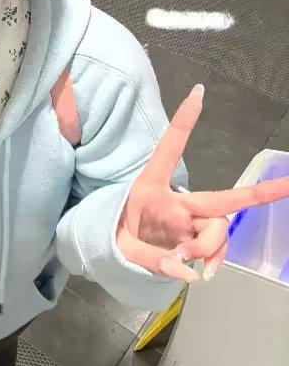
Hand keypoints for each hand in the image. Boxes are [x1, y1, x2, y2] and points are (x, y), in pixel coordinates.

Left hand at [117, 84, 288, 281]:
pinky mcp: (192, 237)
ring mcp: (187, 221)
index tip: (198, 94)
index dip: (183, 123)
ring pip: (219, 229)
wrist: (108, 251)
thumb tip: (188, 271)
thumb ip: (150, 259)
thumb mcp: (118, 246)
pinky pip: (216, 246)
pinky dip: (214, 257)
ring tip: (190, 261)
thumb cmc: (108, 236)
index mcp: (149, 188)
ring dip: (211, 246)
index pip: (168, 150)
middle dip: (257, 191)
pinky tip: (205, 270)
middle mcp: (175, 202)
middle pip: (219, 198)